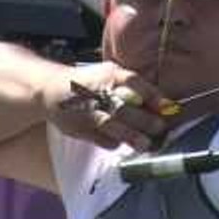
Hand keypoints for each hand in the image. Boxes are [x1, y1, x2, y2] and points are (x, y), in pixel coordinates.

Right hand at [44, 61, 168, 150]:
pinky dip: (113, 142)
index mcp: (109, 74)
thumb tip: (163, 104)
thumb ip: (133, 88)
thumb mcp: (110, 74)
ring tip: (146, 144)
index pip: (133, 82)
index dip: (151, 95)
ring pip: (111, 124)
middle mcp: (97, 91)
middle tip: (160, 127)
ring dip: (130, 135)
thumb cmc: (90, 83)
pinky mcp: (79, 127)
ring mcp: (87, 110)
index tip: (168, 107)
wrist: (50, 89)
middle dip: (144, 119)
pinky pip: (100, 138)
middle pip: (123, 106)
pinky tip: (120, 142)